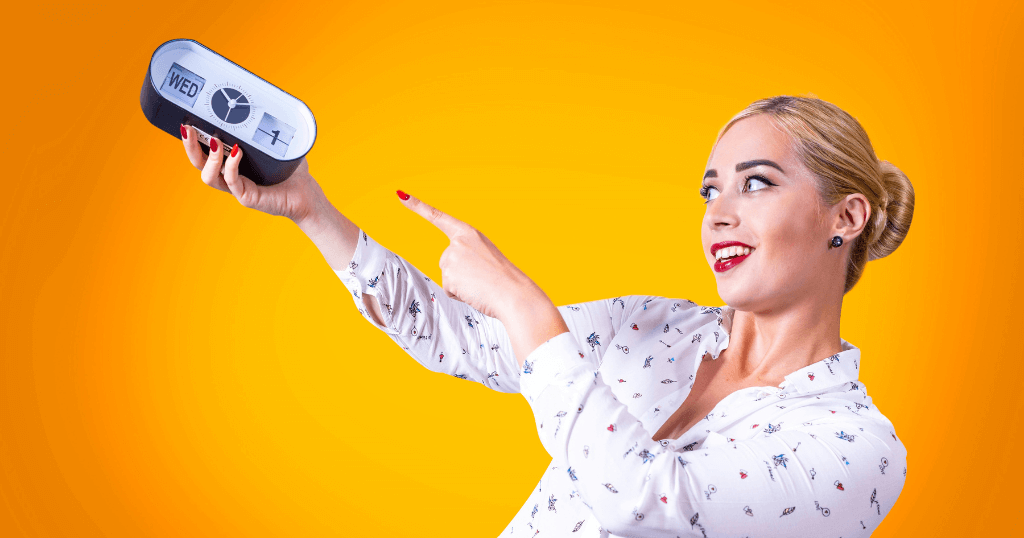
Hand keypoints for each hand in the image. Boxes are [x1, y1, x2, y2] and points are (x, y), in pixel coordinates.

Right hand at [181, 124, 327, 223]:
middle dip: (189, 146)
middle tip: (186, 127)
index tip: (187, 120)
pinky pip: (231, 182)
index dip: (192, 139)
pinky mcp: (247, 197)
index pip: (204, 152)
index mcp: (231, 164)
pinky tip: (237, 152)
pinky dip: (230, 166)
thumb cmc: (292, 170)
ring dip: (209, 157)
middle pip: (198, 163)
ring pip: (208, 176)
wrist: (306, 194)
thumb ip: (270, 126)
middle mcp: (229, 176)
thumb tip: (267, 100)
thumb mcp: (278, 143)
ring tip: (214, 140)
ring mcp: (236, 188)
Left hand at [400, 192, 538, 319]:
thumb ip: (467, 256)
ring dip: (461, 284)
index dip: (417, 206)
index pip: (438, 217)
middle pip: (446, 261)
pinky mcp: (448, 275)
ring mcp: (452, 257)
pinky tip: (474, 291)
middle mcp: (457, 242)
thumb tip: (453, 274)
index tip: (401, 196)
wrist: (513, 293)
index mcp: (469, 232)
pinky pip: (448, 290)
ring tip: (480, 284)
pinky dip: (460, 295)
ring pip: (448, 276)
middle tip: (481, 277)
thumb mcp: (486, 257)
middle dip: (460, 273)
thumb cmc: (504, 278)